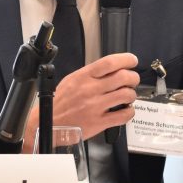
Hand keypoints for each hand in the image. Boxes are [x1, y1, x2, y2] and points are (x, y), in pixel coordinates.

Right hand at [22, 52, 138, 151]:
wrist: (49, 123)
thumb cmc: (59, 102)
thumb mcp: (70, 81)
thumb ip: (89, 74)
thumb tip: (110, 69)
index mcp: (82, 77)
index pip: (109, 63)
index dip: (125, 59)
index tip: (132, 60)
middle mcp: (90, 90)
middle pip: (123, 77)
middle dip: (133, 77)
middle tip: (132, 80)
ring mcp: (96, 106)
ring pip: (127, 95)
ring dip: (131, 94)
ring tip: (127, 96)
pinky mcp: (100, 122)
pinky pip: (124, 115)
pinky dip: (129, 111)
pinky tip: (125, 109)